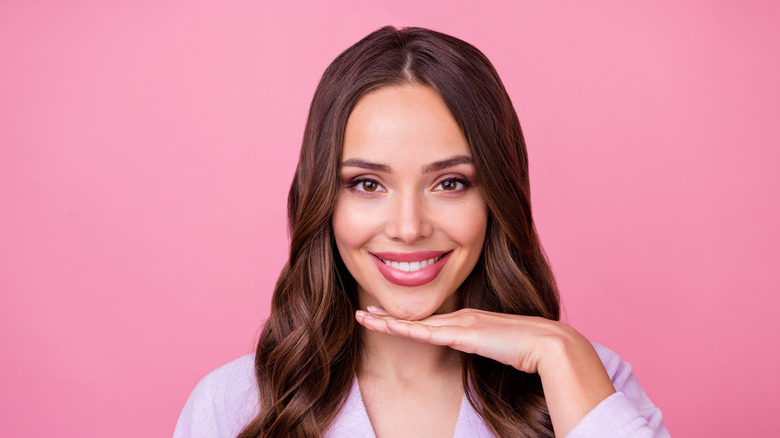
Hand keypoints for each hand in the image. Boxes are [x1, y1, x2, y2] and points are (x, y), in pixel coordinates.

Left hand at [355, 307, 615, 435]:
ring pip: (416, 323)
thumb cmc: (528, 349)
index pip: (430, 321)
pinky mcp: (463, 333)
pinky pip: (427, 333)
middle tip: (365, 314)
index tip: (387, 319)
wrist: (547, 343)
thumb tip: (469, 348)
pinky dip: (405, 330)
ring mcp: (461, 323)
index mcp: (468, 321)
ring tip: (365, 318)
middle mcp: (460, 317)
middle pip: (417, 319)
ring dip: (389, 322)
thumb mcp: (497, 347)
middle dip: (389, 317)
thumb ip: (481, 347)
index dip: (407, 320)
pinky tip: (387, 327)